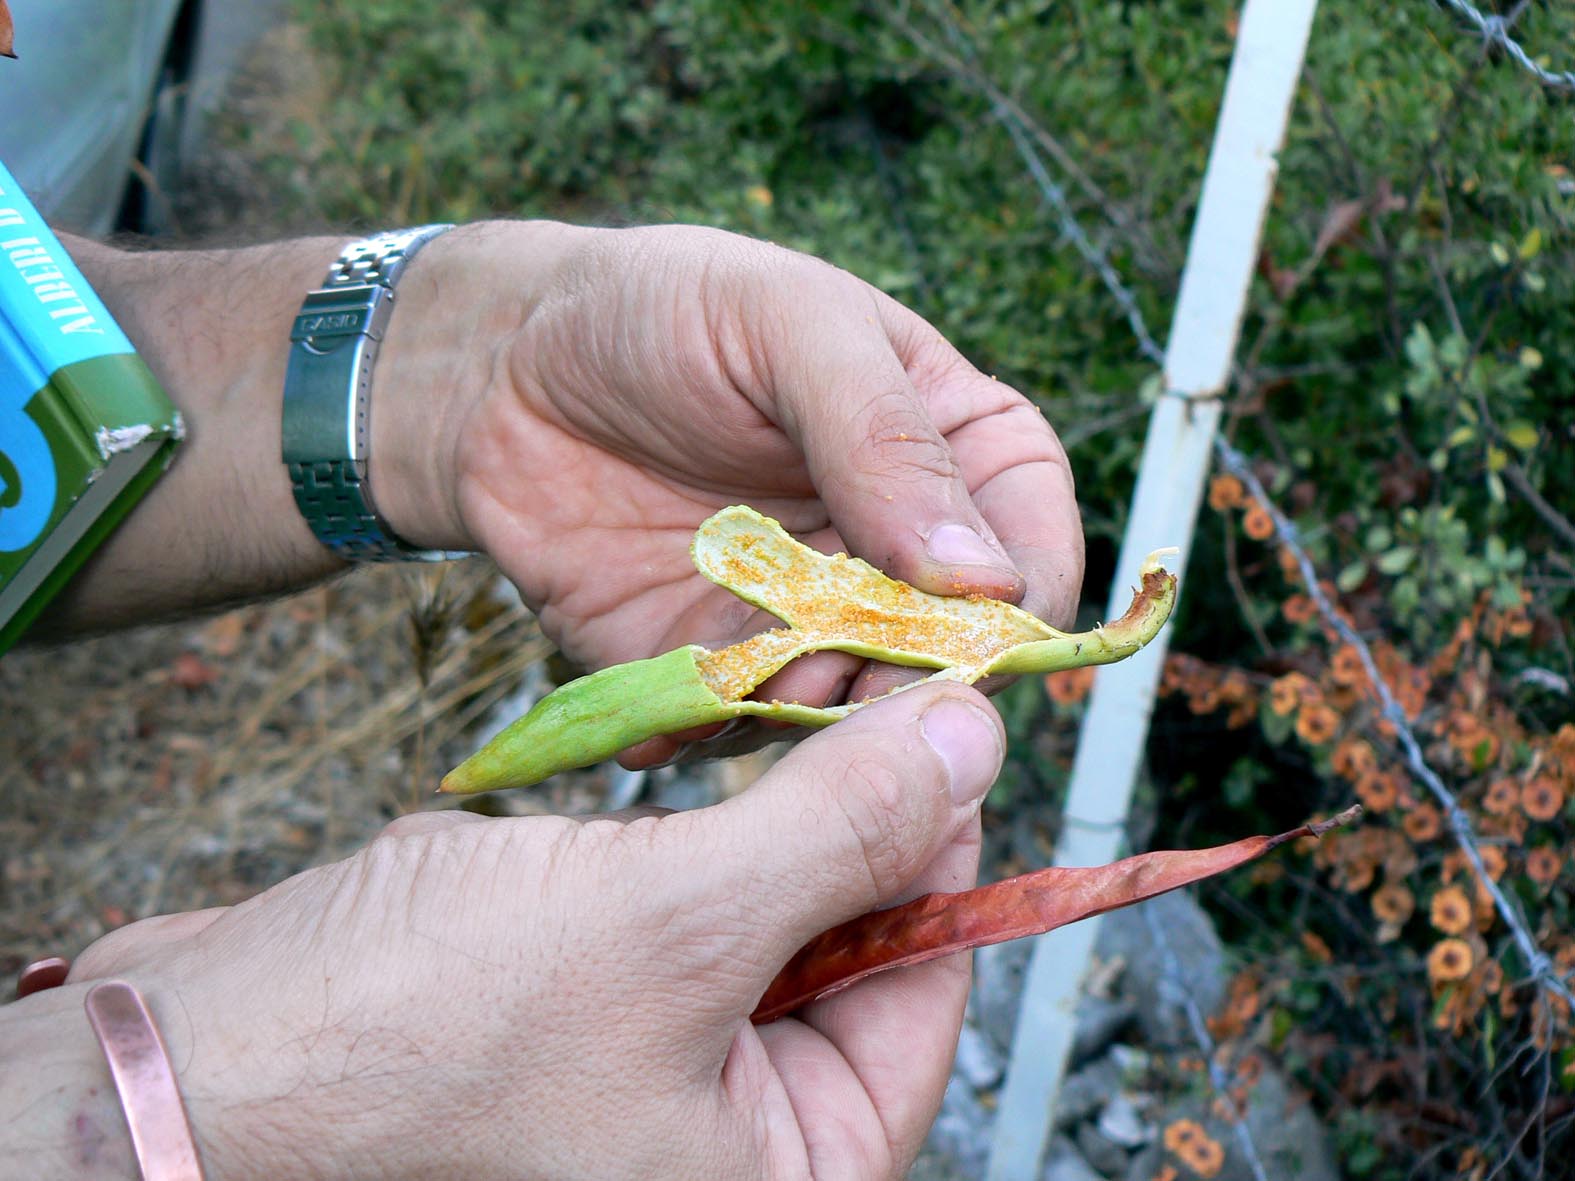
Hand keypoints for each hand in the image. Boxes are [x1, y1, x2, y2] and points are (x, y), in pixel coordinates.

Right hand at [55, 685, 1002, 1180]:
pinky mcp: (579, 1025)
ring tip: (723, 750)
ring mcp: (652, 1083)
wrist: (191, 1063)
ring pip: (752, 920)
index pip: (926, 984)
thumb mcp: (668, 922)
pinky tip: (617, 815)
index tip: (938, 719)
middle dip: (831, 825)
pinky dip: (655, 851)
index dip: (938, 839)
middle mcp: (732, 1141)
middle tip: (842, 694)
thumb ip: (836, 830)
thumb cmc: (415, 1037)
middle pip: (847, 948)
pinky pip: (663, 917)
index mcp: (791, 1167)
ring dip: (741, 828)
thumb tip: (969, 742)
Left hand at [376, 223, 1083, 760]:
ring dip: (819, 720)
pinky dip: (717, 735)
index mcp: (948, 449)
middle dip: (915, 679)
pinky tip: (672, 710)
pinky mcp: (721, 670)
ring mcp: (809, 620)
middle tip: (848, 670)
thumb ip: (884, 439)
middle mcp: (893, 551)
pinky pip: (746, 734)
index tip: (986, 631)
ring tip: (753, 677)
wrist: (503, 372)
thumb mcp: (786, 326)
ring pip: (858, 713)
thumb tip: (985, 578)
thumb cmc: (662, 309)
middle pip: (956, 655)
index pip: (1035, 543)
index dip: (1028, 600)